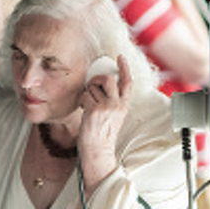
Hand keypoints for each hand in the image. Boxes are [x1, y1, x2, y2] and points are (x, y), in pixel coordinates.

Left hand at [77, 54, 131, 192]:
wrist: (98, 151)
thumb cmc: (102, 134)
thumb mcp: (113, 116)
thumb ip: (111, 101)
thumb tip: (99, 85)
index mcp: (124, 105)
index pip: (128, 82)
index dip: (124, 67)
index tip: (120, 57)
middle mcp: (117, 104)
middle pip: (107, 78)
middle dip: (96, 79)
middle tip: (91, 88)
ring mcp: (107, 107)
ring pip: (92, 87)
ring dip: (86, 94)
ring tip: (88, 107)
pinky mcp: (95, 110)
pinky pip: (84, 95)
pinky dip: (81, 101)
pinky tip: (84, 111)